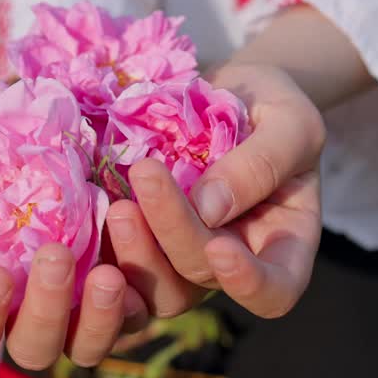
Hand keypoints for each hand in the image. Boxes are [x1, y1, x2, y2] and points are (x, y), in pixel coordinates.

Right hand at [0, 156, 149, 368]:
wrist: (82, 128)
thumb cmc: (11, 161)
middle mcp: (44, 311)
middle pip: (37, 348)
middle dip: (45, 311)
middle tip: (53, 256)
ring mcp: (96, 305)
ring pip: (96, 343)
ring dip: (103, 316)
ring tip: (109, 271)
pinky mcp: (149, 284)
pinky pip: (155, 300)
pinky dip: (151, 272)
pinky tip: (145, 232)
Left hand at [107, 62, 323, 320]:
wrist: (224, 85)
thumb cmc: (270, 102)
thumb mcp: (289, 119)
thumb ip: (263, 163)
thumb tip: (209, 209)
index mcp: (282, 243)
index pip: (274, 292)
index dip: (249, 285)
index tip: (220, 247)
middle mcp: (232, 260)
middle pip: (200, 274)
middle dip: (173, 231)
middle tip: (146, 173)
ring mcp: (182, 255)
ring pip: (155, 287)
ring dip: (134, 253)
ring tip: (118, 204)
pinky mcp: (141, 241)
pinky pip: (119, 266)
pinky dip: (103, 252)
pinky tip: (88, 216)